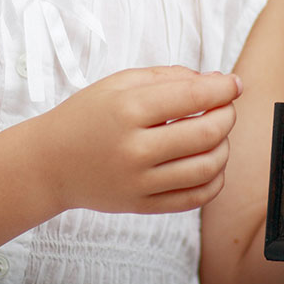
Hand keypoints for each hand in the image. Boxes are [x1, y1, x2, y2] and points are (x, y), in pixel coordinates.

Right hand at [31, 65, 241, 214]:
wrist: (49, 163)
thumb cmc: (87, 116)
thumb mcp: (120, 83)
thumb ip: (169, 77)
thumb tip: (216, 82)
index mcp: (128, 110)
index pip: (195, 97)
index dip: (224, 88)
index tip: (234, 84)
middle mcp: (135, 148)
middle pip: (207, 132)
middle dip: (227, 115)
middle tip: (225, 107)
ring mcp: (139, 182)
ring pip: (207, 167)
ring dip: (224, 147)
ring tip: (216, 134)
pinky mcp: (142, 205)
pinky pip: (195, 197)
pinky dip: (215, 179)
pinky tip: (210, 162)